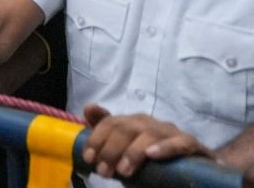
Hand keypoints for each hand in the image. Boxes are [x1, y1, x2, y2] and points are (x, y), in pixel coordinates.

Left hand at [82, 104, 213, 178]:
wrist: (187, 171)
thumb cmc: (149, 162)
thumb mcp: (123, 152)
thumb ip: (106, 134)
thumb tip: (89, 108)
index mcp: (132, 123)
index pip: (111, 122)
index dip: (97, 138)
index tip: (88, 158)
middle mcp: (150, 123)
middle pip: (127, 127)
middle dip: (111, 149)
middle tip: (104, 171)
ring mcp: (170, 131)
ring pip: (150, 133)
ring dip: (133, 152)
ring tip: (124, 171)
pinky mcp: (191, 143)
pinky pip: (181, 142)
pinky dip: (166, 148)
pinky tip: (152, 155)